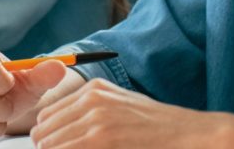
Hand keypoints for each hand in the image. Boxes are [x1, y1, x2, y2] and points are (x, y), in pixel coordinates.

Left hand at [30, 78, 233, 148]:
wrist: (190, 136)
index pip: (47, 116)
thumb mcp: (122, 112)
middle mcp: (91, 100)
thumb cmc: (159, 131)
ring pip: (49, 145)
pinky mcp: (99, 140)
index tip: (61, 148)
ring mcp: (94, 120)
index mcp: (94, 90)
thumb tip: (56, 137)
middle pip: (43, 132)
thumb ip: (91, 117)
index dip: (50, 139)